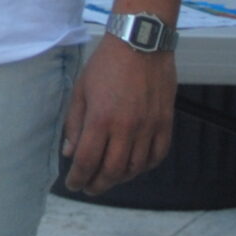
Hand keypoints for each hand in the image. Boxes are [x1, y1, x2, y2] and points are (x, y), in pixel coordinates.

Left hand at [61, 36, 175, 193]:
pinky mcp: (165, 124)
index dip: (79, 177)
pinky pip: (157, 156)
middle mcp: (127, 128)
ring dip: (120, 179)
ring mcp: (149, 128)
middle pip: (112, 170)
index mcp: (101, 119)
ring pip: (136, 168)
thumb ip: (75, 124)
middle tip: (89, 188)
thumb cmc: (105, 66)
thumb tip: (70, 152)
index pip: (88, 160)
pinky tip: (134, 168)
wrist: (140, 46)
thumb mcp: (81, 91)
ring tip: (108, 179)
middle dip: (98, 184)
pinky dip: (145, 167)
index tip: (73, 185)